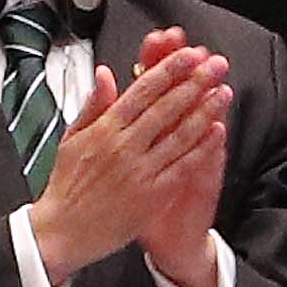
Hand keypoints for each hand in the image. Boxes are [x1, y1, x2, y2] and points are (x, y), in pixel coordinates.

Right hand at [26, 35, 235, 283]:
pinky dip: (200, 148)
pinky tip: (216, 131)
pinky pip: (182, 166)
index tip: (187, 55)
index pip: (142, 91)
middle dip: (195, 82)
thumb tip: (105, 74)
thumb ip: (92, 105)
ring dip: (205, 110)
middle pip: (167, 107)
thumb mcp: (71, 138)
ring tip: (223, 91)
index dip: (169, 70)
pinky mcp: (152, 195)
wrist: (63, 231)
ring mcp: (140, 171)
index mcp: (104, 129)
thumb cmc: (66, 186)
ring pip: (179, 134)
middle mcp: (124, 146)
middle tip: (215, 65)